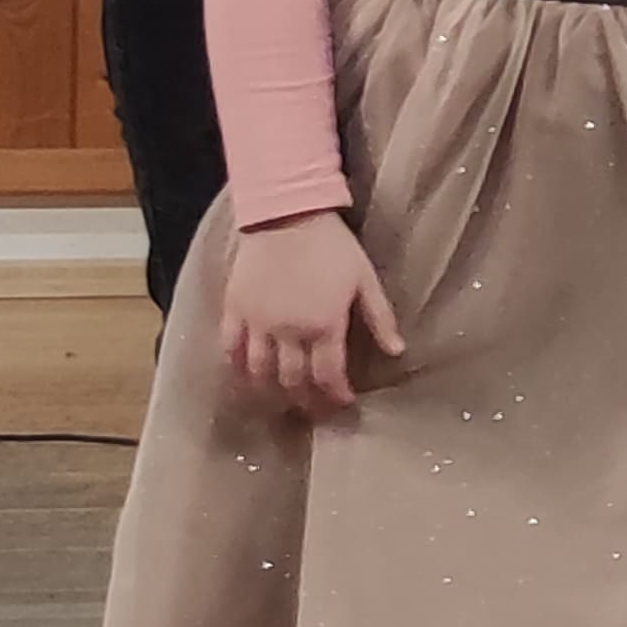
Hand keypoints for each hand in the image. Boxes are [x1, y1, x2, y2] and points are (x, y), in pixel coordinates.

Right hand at [219, 210, 404, 415]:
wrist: (287, 215)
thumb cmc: (333, 246)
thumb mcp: (365, 280)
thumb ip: (380, 318)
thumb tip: (397, 351)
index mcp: (324, 325)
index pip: (328, 376)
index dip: (335, 396)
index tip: (343, 404)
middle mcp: (287, 331)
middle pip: (292, 381)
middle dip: (306, 401)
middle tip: (314, 411)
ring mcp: (256, 323)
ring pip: (258, 373)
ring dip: (270, 393)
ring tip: (282, 402)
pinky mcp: (233, 311)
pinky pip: (229, 350)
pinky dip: (236, 370)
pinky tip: (244, 380)